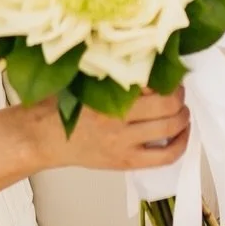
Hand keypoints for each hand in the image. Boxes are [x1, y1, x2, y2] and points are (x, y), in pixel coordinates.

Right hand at [28, 88, 189, 172]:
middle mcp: (117, 120)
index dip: (165, 77)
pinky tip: (183, 133)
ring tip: (180, 109)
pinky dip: (181, 143)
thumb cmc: (58, 105)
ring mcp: (123, 143)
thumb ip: (109, 74)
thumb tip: (142, 64)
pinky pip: (165, 156)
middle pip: (166, 105)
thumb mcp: (81, 81)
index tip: (168, 73)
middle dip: (178, 95)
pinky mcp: (126, 161)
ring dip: (183, 116)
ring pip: (169, 128)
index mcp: (105, 96)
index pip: (150, 83)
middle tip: (177, 90)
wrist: (42, 137)